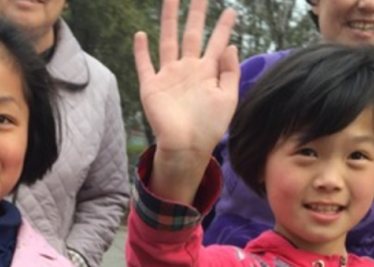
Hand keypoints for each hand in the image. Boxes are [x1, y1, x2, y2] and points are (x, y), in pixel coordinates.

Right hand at [134, 0, 237, 202]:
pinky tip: (141, 34)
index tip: (232, 11)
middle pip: (192, 34)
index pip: (216, 43)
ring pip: (168, 41)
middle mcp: (188, 70)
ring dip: (168, 20)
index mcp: (207, 73)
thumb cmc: (209, 127)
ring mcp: (169, 76)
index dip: (223, 27)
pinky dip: (141, 51)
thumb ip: (230, 72)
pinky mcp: (152, 86)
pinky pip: (145, 65)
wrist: (186, 146)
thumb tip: (231, 46)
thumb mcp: (229, 99)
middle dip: (196, 13)